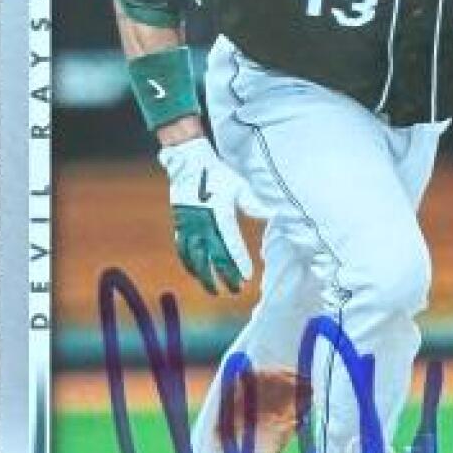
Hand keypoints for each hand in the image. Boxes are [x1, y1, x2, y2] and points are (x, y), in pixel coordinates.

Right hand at [158, 137, 264, 294]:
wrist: (189, 162)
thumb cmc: (219, 174)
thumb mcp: (240, 186)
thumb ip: (254, 203)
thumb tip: (273, 214)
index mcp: (219, 213)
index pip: (230, 244)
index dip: (239, 261)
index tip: (247, 276)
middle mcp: (202, 223)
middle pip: (213, 256)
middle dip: (224, 275)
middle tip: (236, 289)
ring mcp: (188, 225)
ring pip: (195, 257)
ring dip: (205, 275)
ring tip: (215, 289)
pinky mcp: (180, 224)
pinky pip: (183, 249)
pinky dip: (190, 264)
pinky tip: (197, 274)